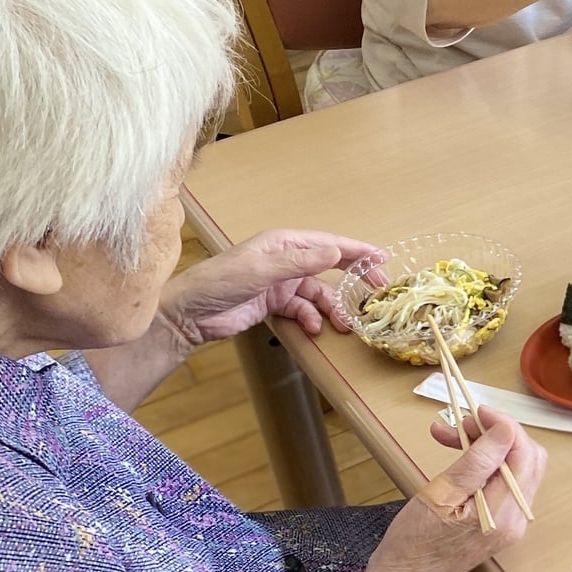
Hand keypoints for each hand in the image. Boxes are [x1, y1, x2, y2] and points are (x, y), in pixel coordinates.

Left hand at [159, 228, 382, 347]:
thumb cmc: (219, 282)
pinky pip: (303, 310)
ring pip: (318, 294)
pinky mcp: (275, 304)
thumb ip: (301, 262)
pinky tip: (312, 328)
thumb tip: (336, 252)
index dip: (357, 250)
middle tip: (377, 292)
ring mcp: (281, 283)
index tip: (382, 258)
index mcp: (284, 243)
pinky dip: (311, 319)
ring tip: (344, 324)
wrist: (189, 314)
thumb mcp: (262, 270)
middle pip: (330, 266)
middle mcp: (286, 260)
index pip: (329, 243)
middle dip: (354, 278)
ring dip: (332, 308)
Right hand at [357, 409, 544, 571]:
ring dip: (486, 446)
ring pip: (514, 468)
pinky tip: (457, 457)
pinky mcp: (500, 523)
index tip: (476, 411)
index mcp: (504, 512)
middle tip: (459, 424)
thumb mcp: (441, 495)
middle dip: (495, 433)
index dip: (503, 426)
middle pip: (525, 458)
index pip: (523, 453)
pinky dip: (483, 464)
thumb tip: (506, 429)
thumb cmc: (413, 543)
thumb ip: (478, 461)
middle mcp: (516, 518)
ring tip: (449, 436)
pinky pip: (502, 483)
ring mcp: (511, 522)